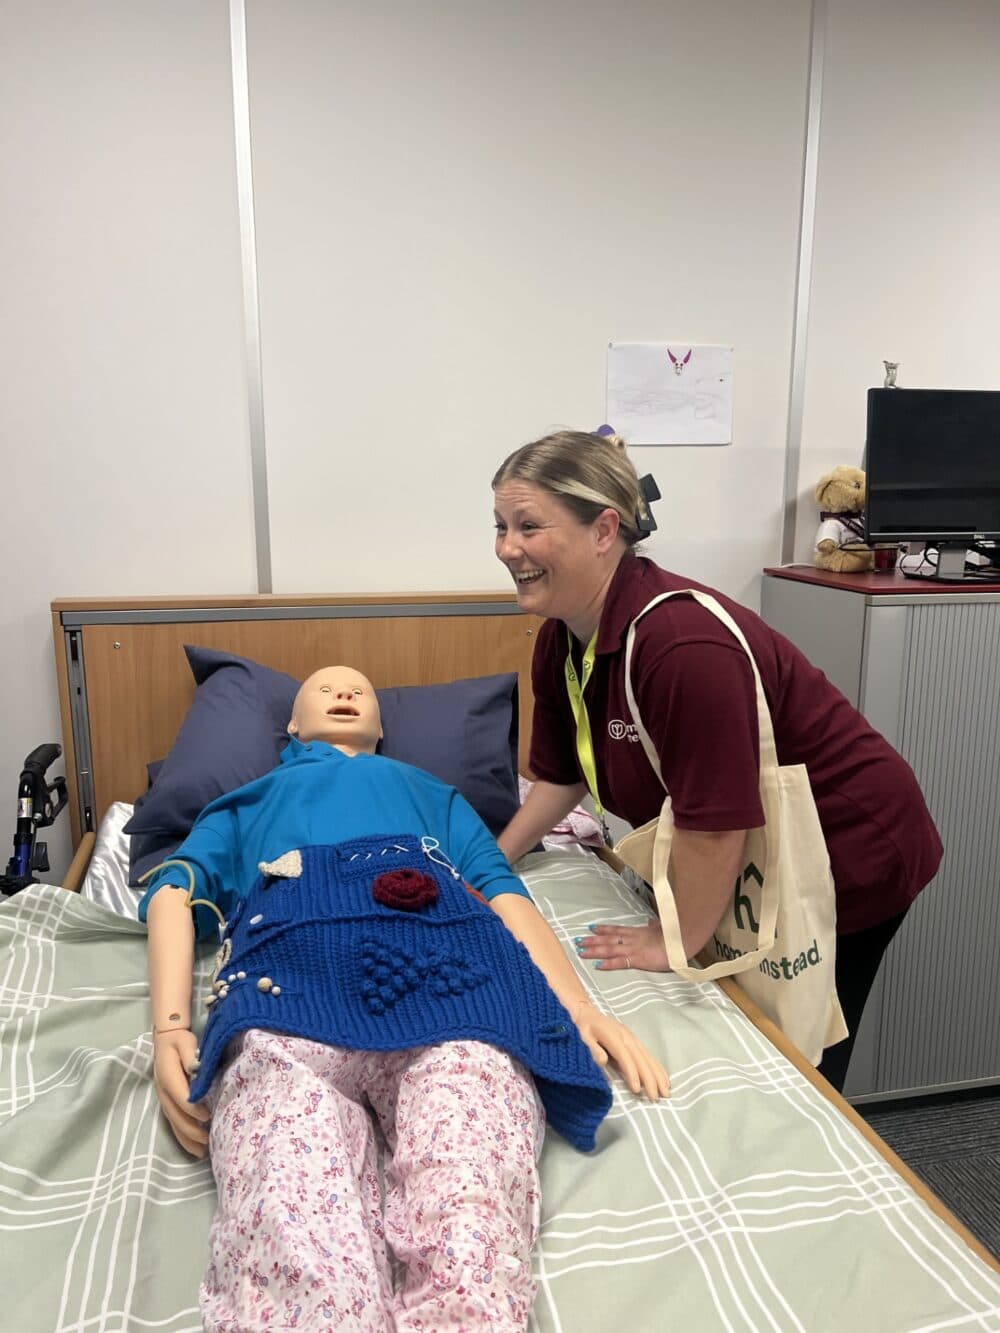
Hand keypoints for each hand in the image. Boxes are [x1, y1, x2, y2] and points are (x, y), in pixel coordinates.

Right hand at [152, 1029, 210, 1157]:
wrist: (164, 1040)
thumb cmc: (179, 1041)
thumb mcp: (185, 1041)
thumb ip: (190, 1054)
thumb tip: (196, 1068)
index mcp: (168, 1077)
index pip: (180, 1097)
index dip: (193, 1109)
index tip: (208, 1116)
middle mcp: (163, 1092)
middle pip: (176, 1116)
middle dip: (192, 1130)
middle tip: (210, 1139)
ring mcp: (163, 1100)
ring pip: (174, 1124)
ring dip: (188, 1139)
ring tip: (204, 1152)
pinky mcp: (167, 1104)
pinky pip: (174, 1124)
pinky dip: (184, 1138)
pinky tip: (195, 1148)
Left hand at [573, 1001, 669, 1100]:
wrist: (586, 1012)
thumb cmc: (582, 1027)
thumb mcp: (581, 1036)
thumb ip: (592, 1048)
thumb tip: (602, 1061)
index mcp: (613, 1036)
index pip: (625, 1057)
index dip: (632, 1073)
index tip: (637, 1090)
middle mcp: (627, 1037)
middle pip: (641, 1059)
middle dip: (650, 1079)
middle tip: (656, 1098)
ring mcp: (632, 1038)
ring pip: (649, 1058)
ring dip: (658, 1075)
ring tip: (666, 1092)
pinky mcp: (635, 1041)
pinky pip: (649, 1055)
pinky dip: (658, 1068)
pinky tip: (664, 1079)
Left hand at [576, 919, 669, 972]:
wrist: (681, 941)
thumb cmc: (673, 935)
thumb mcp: (662, 927)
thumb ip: (654, 925)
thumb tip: (652, 921)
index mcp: (637, 932)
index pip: (616, 930)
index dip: (603, 929)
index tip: (591, 927)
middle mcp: (631, 939)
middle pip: (607, 939)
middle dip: (592, 941)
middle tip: (577, 941)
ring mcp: (633, 949)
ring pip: (609, 949)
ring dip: (594, 950)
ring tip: (580, 951)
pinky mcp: (638, 960)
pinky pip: (619, 962)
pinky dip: (607, 964)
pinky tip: (597, 965)